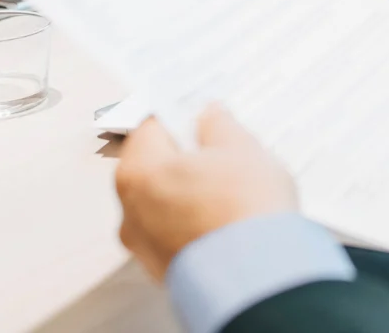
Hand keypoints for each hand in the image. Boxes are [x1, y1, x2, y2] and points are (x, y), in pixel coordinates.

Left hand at [114, 105, 297, 280]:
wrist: (258, 275)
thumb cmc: (245, 210)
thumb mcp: (242, 149)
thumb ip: (219, 126)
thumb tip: (210, 117)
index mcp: (139, 171)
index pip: (152, 126)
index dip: (180, 114)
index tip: (200, 112)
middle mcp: (131, 210)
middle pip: (155, 167)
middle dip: (186, 156)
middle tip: (222, 149)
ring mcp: (145, 244)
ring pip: (165, 202)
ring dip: (190, 191)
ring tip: (231, 187)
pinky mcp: (164, 268)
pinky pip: (176, 232)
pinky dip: (195, 221)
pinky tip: (227, 216)